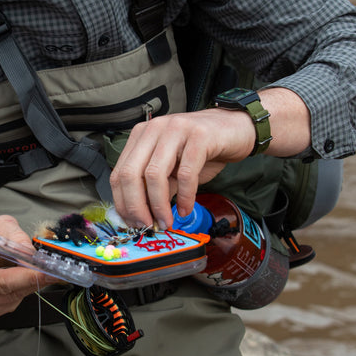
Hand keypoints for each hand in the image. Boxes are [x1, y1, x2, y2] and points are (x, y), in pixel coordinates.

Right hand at [0, 214, 59, 318]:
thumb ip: (10, 235)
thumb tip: (28, 252)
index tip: (11, 258)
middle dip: (27, 278)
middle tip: (50, 271)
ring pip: (10, 297)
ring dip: (29, 283)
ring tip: (42, 269)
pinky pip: (14, 300)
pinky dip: (26, 287)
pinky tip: (30, 274)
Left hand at [109, 87, 311, 229]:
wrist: (236, 128)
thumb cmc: (202, 150)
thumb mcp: (172, 168)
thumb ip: (156, 187)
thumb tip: (141, 217)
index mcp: (141, 135)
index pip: (119, 172)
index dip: (123, 202)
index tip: (133, 223)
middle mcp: (154, 129)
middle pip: (131, 174)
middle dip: (136, 207)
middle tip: (148, 227)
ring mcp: (175, 130)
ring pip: (154, 175)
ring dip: (159, 205)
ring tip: (167, 222)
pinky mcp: (199, 136)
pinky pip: (185, 173)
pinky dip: (185, 196)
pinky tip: (186, 209)